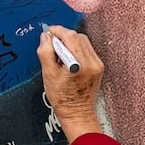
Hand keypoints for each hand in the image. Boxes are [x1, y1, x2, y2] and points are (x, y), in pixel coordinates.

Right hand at [38, 25, 104, 142]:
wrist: (77, 113)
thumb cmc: (62, 98)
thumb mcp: (48, 75)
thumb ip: (46, 53)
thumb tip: (46, 37)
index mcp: (81, 64)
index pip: (71, 37)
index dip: (57, 31)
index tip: (47, 32)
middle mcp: (93, 62)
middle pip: (78, 37)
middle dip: (63, 35)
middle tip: (51, 42)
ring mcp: (98, 64)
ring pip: (83, 42)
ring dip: (70, 41)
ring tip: (58, 52)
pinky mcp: (98, 67)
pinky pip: (87, 50)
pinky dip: (76, 48)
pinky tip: (67, 58)